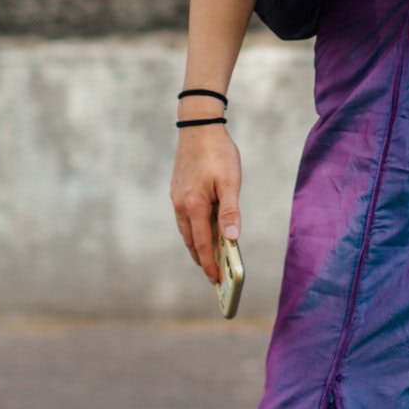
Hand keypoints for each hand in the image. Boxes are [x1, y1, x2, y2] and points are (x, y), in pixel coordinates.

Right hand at [171, 126, 241, 284]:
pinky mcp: (177, 191)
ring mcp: (177, 198)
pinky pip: (185, 218)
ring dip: (197, 246)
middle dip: (202, 259)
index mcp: (194, 206)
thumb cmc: (218, 153)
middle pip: (191, 241)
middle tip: (214, 277)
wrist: (198, 127)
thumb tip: (231, 238)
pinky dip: (193, 230)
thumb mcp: (231, 181)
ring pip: (186, 230)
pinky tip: (203, 232)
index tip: (216, 281)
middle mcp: (182, 205)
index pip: (202, 244)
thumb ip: (230, 211)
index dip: (209, 264)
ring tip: (209, 259)